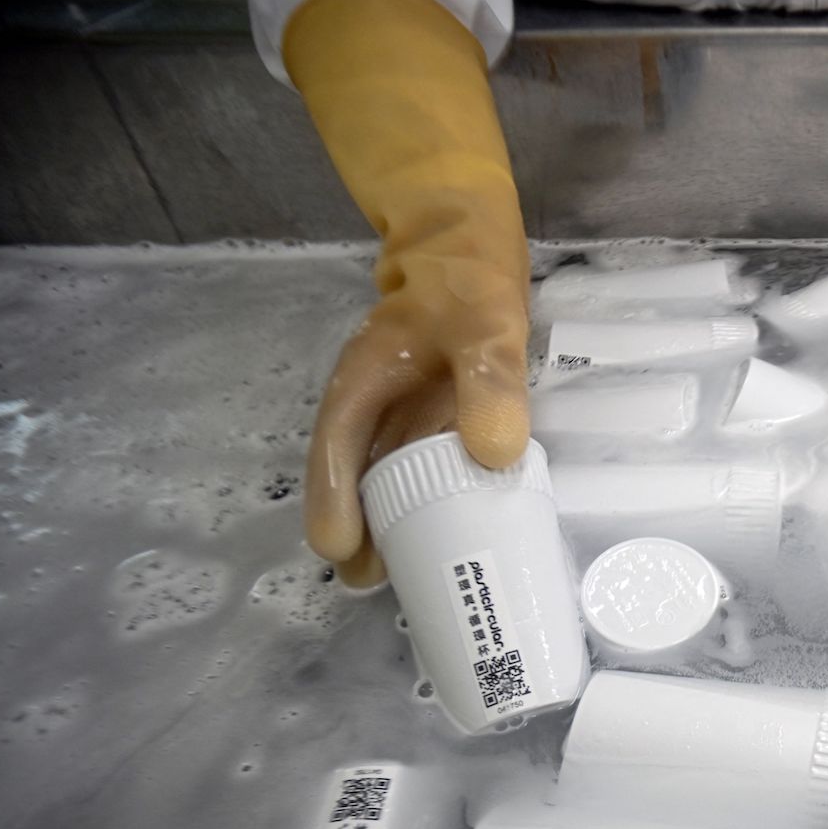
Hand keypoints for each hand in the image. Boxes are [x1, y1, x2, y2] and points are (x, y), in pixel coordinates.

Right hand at [285, 0, 531, 587]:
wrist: (469, 242)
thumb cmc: (469, 281)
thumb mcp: (485, 325)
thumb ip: (490, 383)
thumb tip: (494, 456)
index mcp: (362, 385)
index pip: (335, 452)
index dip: (333, 504)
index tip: (340, 553)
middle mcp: (373, 408)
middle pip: (353, 480)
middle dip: (362, 534)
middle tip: (381, 586)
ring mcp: (400, 415)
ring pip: (384, 481)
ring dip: (393, 526)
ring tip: (413, 582)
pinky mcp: (431, 420)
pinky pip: (422, 470)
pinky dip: (430, 504)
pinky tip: (454, 536)